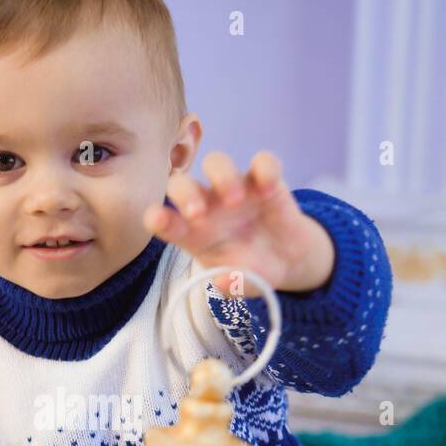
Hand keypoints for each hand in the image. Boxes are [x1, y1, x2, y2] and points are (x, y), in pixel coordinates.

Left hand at [143, 150, 334, 295]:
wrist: (289, 261)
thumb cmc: (252, 269)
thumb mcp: (242, 284)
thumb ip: (231, 284)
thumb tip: (223, 279)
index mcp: (192, 233)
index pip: (163, 220)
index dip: (156, 217)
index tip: (160, 220)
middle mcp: (208, 205)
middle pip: (181, 183)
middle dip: (185, 194)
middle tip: (198, 215)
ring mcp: (235, 188)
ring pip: (216, 162)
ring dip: (221, 177)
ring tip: (235, 201)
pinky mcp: (265, 180)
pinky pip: (262, 161)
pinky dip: (265, 168)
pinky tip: (269, 189)